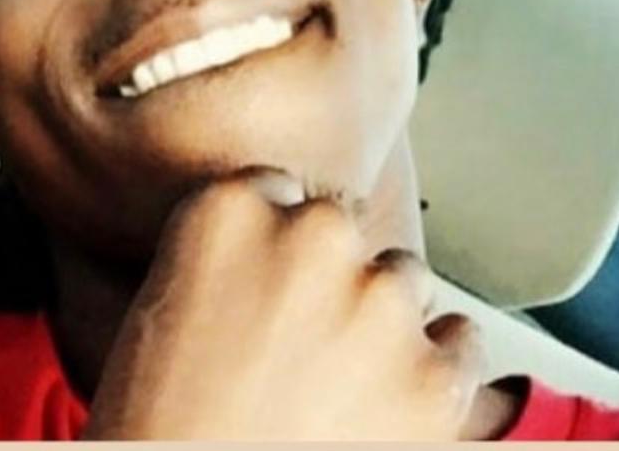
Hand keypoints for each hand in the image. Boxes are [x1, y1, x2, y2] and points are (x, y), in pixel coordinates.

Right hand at [83, 171, 484, 439]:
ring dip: (379, 318)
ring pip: (402, 278)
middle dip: (324, 276)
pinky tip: (393, 399)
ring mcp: (378, 303)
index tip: (269, 279)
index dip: (272, 245)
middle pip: (339, 228)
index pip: (277, 191)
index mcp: (230, 211)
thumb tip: (276, 260)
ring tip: (339, 379)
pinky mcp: (432, 377)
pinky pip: (460, 341)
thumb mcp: (160, 309)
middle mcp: (310, 235)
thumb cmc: (159, 430)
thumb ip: (228, 256)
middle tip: (294, 342)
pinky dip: (434, 368)